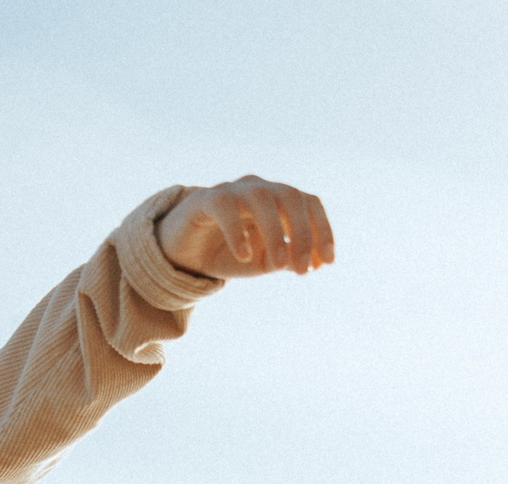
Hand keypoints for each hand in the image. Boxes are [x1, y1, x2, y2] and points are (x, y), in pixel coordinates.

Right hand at [155, 176, 333, 278]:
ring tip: (277, 265)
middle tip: (302, 271)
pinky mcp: (204, 199)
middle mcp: (258, 189)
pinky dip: (238, 231)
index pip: (309, 204)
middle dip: (303, 234)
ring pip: (262, 198)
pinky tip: (244, 256)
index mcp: (277, 200)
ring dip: (276, 232)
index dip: (322, 230)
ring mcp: (232, 190)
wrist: (182, 255)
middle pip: (291, 197)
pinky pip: (225, 207)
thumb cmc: (226, 254)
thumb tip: (307, 261)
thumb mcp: (261, 262)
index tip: (326, 264)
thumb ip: (284, 260)